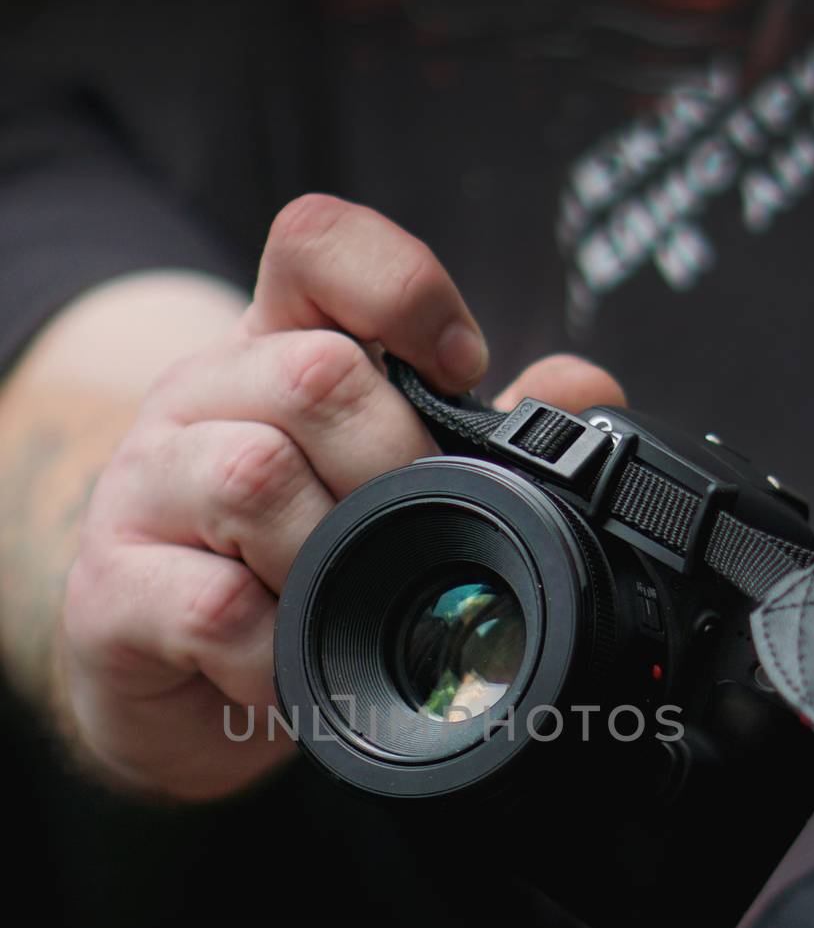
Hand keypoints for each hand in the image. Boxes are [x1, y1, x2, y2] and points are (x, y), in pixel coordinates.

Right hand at [61, 195, 622, 799]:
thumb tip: (585, 391)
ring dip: (328, 559)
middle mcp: (201, 402)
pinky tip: (287, 670)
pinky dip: (275, 653)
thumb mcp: (377, 490)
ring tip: (337, 606)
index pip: (316, 246)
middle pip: (311, 371)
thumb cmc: (278, 568)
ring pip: (251, 477)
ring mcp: (143, 490)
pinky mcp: (113, 589)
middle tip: (409, 534)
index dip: (400, 286)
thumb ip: (481, 439)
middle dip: (395, 466)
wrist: (166, 681)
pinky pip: (212, 607)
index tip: (461, 367)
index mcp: (271, 356)